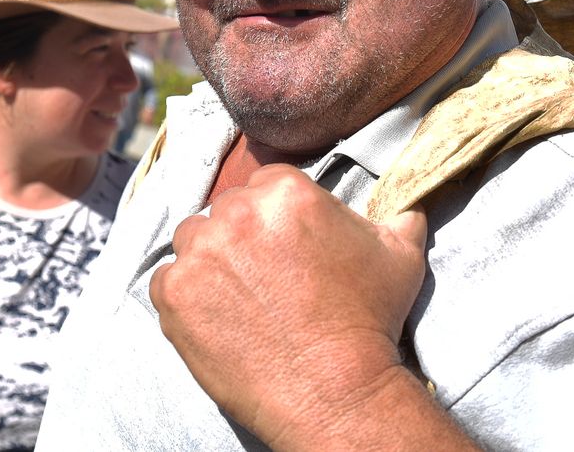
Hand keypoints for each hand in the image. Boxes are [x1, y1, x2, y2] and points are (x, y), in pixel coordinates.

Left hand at [149, 165, 429, 448]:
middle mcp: (237, 212)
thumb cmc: (370, 321)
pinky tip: (217, 319)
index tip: (285, 247)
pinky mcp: (174, 293)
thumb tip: (407, 204)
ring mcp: (200, 253)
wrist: (337, 390)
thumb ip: (398, 217)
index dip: (275, 218)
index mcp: (285, 190)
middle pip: (225, 211)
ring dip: (209, 262)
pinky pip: (166, 282)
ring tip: (238, 298)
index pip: (265, 184)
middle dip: (241, 238)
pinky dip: (185, 297)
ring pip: (192, 242)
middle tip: (264, 277)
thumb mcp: (400, 256)